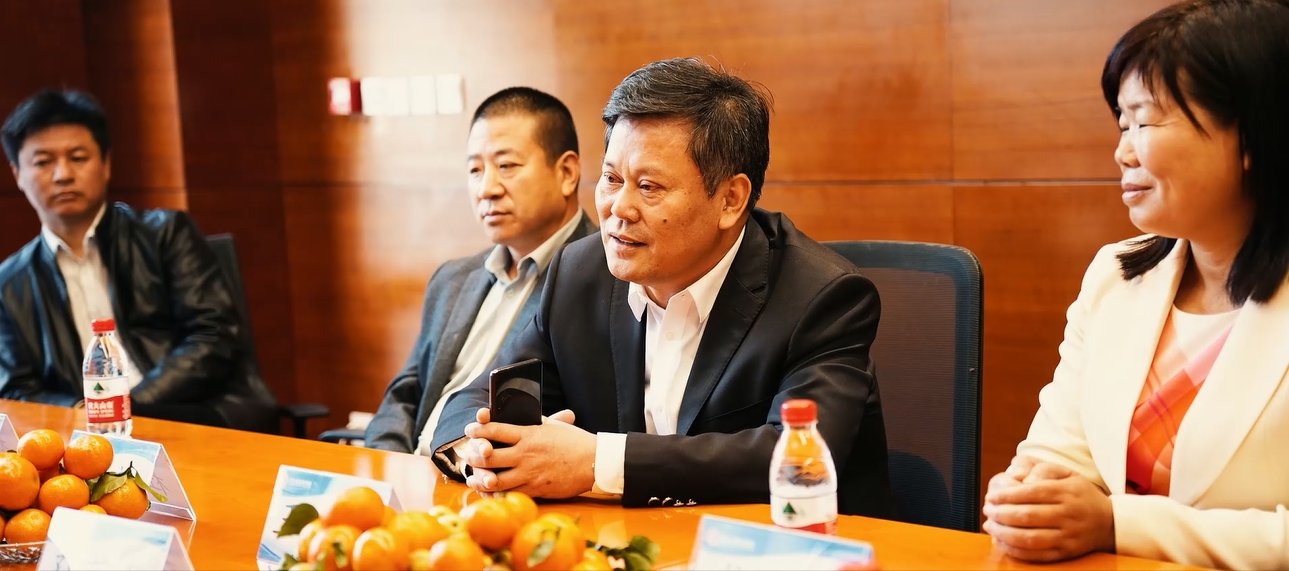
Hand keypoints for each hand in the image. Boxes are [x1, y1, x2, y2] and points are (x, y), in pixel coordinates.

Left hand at [461, 407, 593, 498]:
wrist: (594, 462)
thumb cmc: (576, 442)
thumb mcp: (554, 426)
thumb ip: (537, 421)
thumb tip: (524, 413)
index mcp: (529, 434)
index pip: (496, 430)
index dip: (479, 429)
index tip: (470, 429)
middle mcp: (525, 454)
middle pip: (490, 456)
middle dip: (475, 456)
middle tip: (468, 456)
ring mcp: (530, 474)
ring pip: (496, 479)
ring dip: (480, 479)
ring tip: (472, 478)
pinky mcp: (536, 489)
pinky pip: (511, 494)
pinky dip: (497, 494)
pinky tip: (490, 493)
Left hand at [982, 462, 1114, 562]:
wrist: (1108, 522)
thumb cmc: (1079, 494)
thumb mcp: (1066, 473)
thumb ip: (1042, 469)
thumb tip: (1019, 478)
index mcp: (1065, 492)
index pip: (1030, 493)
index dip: (1006, 496)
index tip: (991, 497)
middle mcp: (1067, 515)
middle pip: (1027, 516)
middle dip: (1000, 514)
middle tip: (987, 510)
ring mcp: (1068, 536)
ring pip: (1030, 538)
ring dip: (1004, 533)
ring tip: (989, 525)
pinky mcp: (1066, 553)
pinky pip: (1037, 555)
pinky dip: (1015, 550)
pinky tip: (1001, 542)